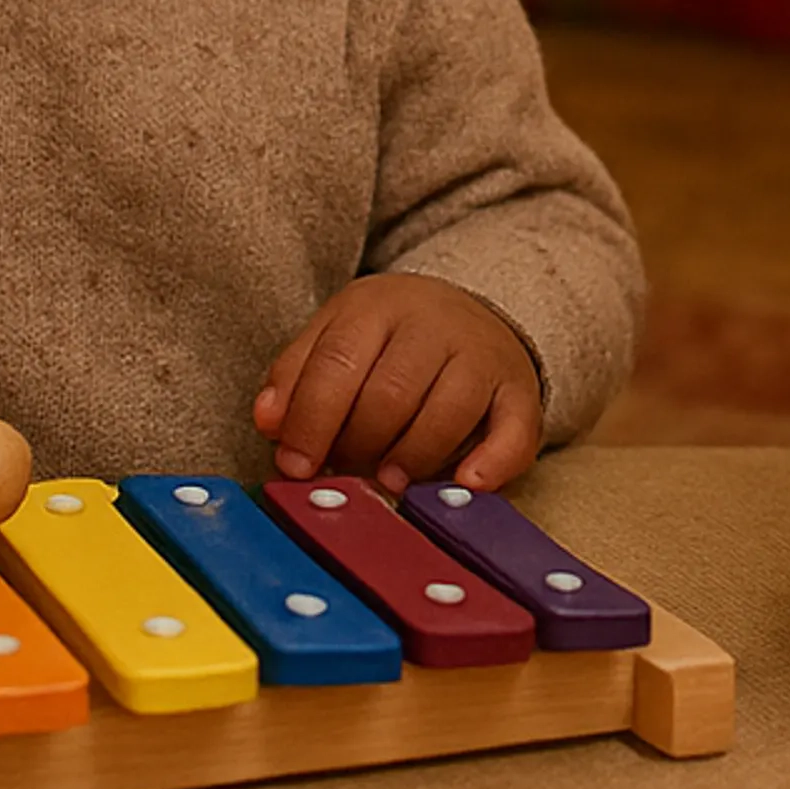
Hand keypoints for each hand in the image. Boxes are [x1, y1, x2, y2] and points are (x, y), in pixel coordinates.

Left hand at [253, 273, 542, 494]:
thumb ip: (296, 377)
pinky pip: (513, 433)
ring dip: (410, 460)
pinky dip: (489, 465)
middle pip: (389, 395)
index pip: (336, 364)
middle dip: (359, 446)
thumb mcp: (335, 338)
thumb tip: (268, 423)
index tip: (296, 467)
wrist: (471, 316)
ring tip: (389, 479)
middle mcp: (434, 322)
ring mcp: (482, 355)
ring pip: (445, 415)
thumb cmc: (388, 342)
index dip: (311, 422)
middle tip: (346, 470)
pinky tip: (462, 483)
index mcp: (376, 305)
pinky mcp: (520, 390)